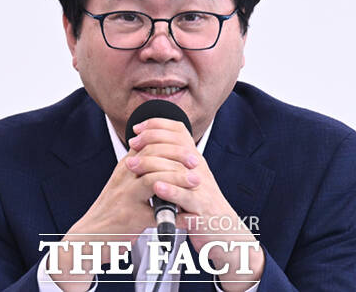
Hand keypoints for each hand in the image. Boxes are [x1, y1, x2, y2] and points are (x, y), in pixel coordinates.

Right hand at [50, 122, 199, 290]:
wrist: (88, 236)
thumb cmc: (110, 210)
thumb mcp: (122, 183)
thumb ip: (139, 168)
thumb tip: (163, 155)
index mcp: (124, 168)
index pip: (147, 143)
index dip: (170, 142)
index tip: (188, 148)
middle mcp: (123, 178)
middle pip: (151, 155)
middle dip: (177, 156)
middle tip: (195, 162)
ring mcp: (125, 198)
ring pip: (153, 179)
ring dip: (178, 179)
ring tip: (195, 182)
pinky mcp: (129, 219)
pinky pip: (156, 215)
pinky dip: (176, 216)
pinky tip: (188, 217)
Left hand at [128, 118, 263, 290]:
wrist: (223, 229)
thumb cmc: (199, 202)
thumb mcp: (187, 176)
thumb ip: (172, 160)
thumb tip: (147, 143)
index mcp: (194, 160)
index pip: (178, 131)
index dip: (157, 125)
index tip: (136, 129)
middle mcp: (199, 170)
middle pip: (177, 146)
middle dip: (151, 142)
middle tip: (131, 145)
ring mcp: (201, 189)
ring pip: (179, 170)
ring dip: (153, 166)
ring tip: (134, 165)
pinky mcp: (201, 210)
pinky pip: (186, 198)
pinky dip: (171, 191)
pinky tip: (157, 187)